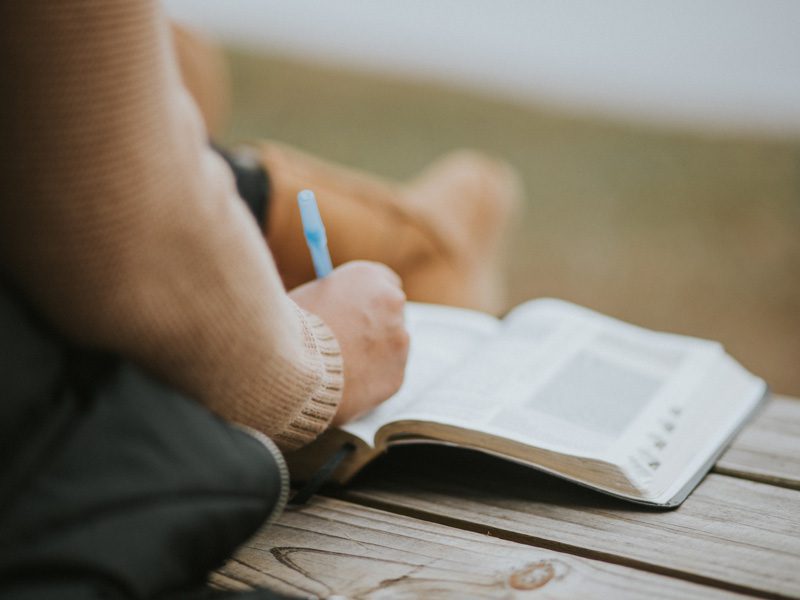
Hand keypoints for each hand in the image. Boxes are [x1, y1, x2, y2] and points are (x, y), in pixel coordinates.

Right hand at [289, 261, 409, 425]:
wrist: (290, 365)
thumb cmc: (289, 328)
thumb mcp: (308, 296)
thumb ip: (334, 299)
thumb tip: (341, 310)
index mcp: (369, 276)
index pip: (383, 282)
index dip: (367, 300)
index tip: (357, 312)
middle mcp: (392, 302)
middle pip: (391, 315)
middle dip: (374, 328)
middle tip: (348, 343)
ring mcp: (399, 340)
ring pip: (389, 348)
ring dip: (372, 355)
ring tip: (337, 368)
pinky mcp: (396, 375)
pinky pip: (383, 378)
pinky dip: (368, 382)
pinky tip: (344, 386)